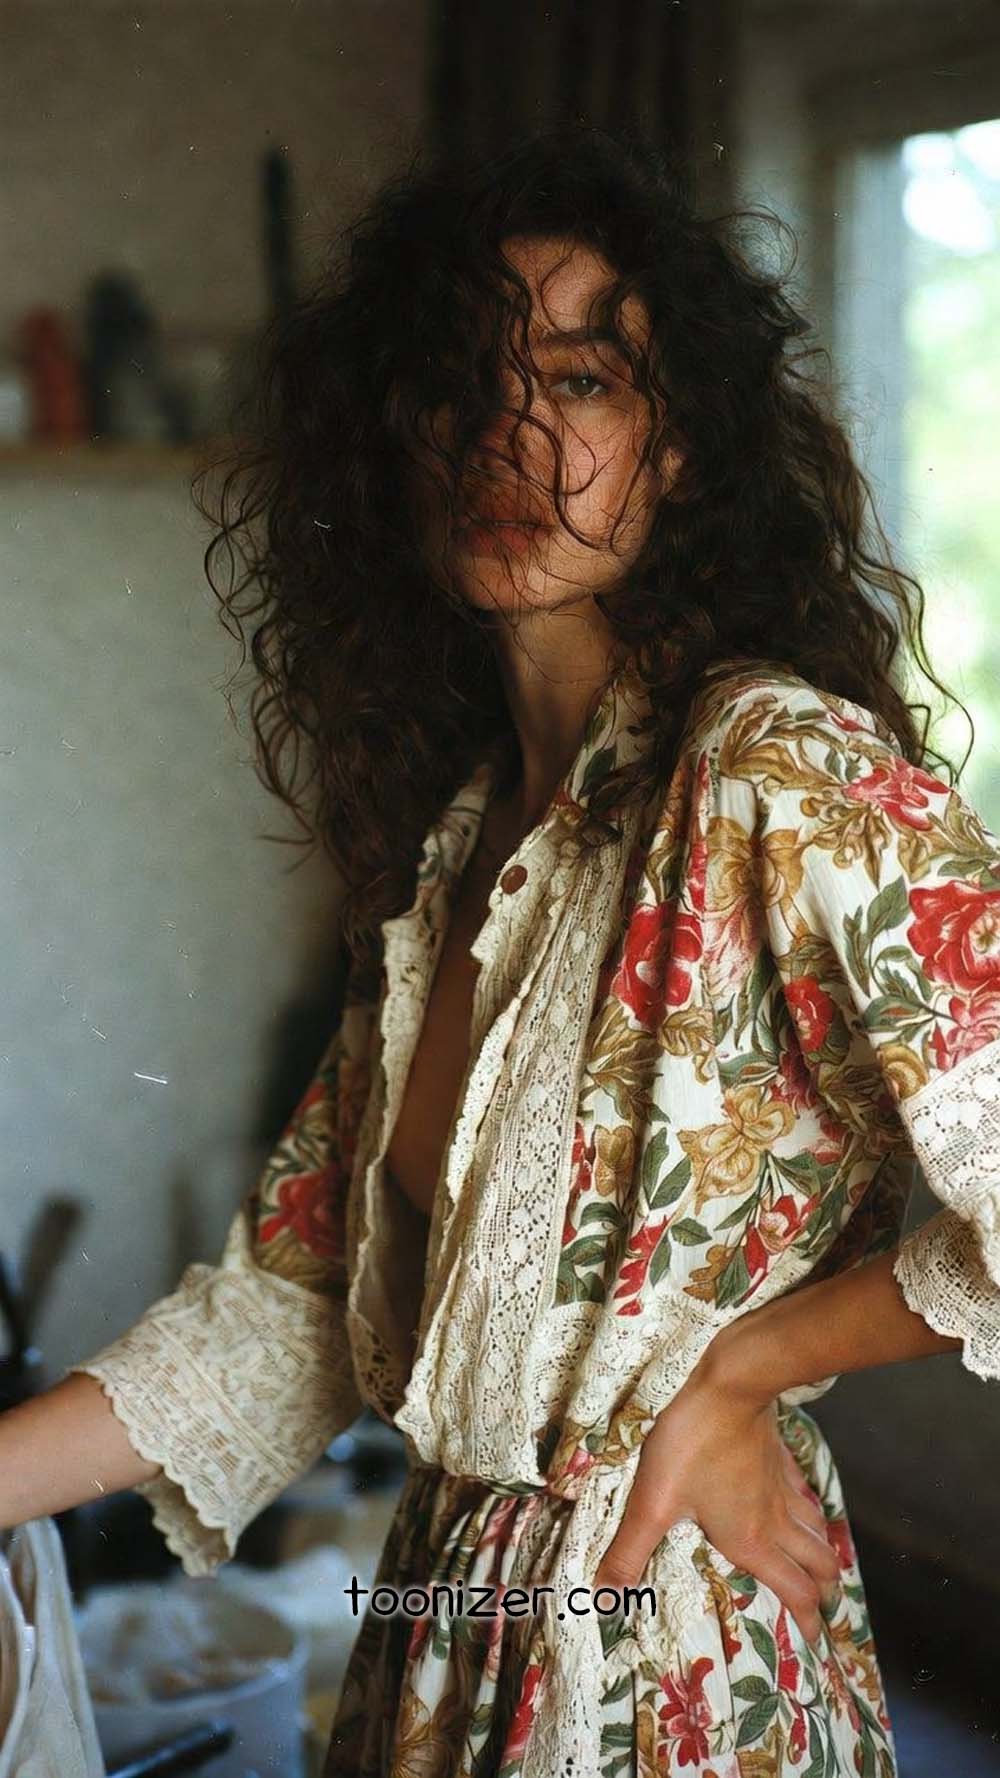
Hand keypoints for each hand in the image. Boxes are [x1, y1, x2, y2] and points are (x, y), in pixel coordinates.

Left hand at [591, 1361, 841, 1649]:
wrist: (729, 1383)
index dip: (808, 1619)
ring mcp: (782, 1485)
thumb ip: (630, 1551)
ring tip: (821, 1566)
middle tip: (821, 1607)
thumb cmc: (691, 1444)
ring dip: (823, 1554)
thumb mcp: (652, 1501)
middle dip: (823, 1590)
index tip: (814, 1640)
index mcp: (751, 1539)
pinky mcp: (780, 1456)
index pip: (794, 1590)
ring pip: (817, 1529)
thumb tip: (605, 1598)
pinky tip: (802, 1507)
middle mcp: (775, 1519)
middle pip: (817, 1563)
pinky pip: (805, 1495)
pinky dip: (811, 1513)